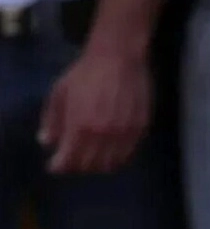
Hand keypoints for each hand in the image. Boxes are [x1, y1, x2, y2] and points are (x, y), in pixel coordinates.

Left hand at [38, 48, 151, 173]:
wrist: (119, 58)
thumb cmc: (86, 73)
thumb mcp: (60, 92)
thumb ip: (53, 120)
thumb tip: (47, 142)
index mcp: (81, 126)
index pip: (70, 160)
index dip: (60, 166)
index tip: (55, 166)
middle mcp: (104, 136)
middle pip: (91, 166)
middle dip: (79, 166)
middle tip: (74, 160)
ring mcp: (124, 136)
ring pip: (111, 165)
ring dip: (99, 165)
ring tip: (93, 158)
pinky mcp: (140, 132)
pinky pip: (127, 155)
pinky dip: (117, 158)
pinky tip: (110, 151)